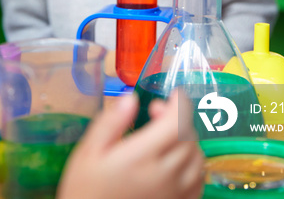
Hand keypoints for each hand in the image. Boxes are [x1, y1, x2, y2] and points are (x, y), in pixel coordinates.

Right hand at [57, 91, 204, 198]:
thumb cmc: (85, 190)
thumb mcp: (88, 152)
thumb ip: (110, 123)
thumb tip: (131, 98)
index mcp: (141, 158)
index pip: (177, 123)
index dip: (180, 103)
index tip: (173, 94)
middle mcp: (164, 176)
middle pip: (189, 138)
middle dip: (179, 118)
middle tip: (157, 113)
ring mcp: (174, 195)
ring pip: (198, 160)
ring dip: (188, 141)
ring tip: (167, 138)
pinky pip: (198, 182)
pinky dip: (193, 165)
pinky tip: (175, 162)